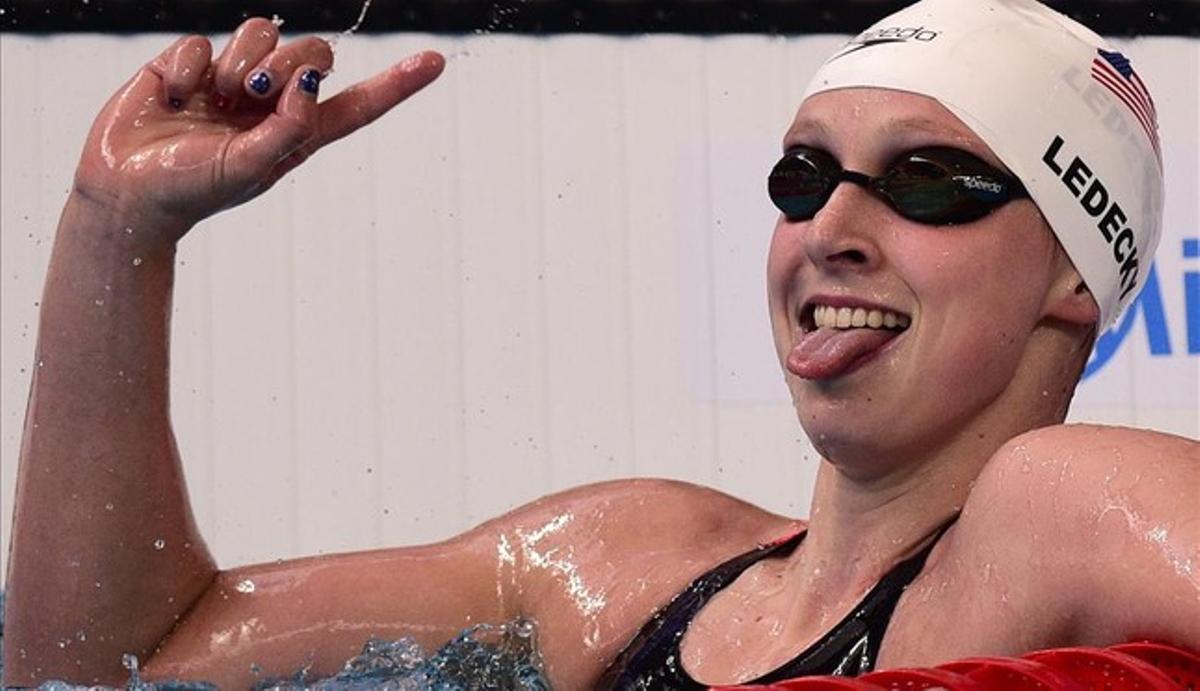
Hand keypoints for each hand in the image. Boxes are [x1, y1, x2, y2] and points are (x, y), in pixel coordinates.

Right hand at [72, 18, 443, 238]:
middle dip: (286, 62)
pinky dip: (191, 68)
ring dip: (240, 61)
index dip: (396, 84)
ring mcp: (231, 79)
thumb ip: (289, 127)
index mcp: (297, 132)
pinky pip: (204, 39)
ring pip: (260, 31)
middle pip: (311, 50)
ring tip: (215, 98)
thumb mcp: (250, 167)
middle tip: (252, 93)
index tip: (435, 62)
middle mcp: (270, 101)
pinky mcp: (189, 63)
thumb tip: (310, 81)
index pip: (357, 105)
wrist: (126, 192)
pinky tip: (175, 95)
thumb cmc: (193, 190)